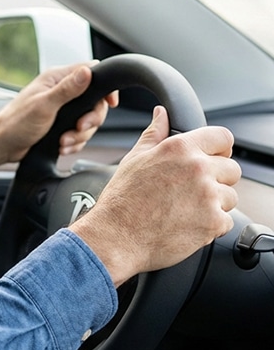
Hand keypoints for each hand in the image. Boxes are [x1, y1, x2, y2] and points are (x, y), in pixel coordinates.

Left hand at [0, 62, 118, 171]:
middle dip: (90, 120)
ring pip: (88, 120)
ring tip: (64, 142)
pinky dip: (74, 142)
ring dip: (80, 135)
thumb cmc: (16, 122)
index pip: (91, 72)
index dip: (105, 87)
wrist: (3, 145)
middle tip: (79, 128)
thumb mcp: (44, 105)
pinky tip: (62, 147)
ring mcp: (62, 108)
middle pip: (95, 101)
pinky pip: (79, 133)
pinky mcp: (61, 125)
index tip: (110, 103)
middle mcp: (61, 91)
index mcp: (56, 79)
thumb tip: (87, 71)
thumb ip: (67, 89)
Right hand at [70, 106, 240, 285]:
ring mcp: (208, 196)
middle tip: (191, 190)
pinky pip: (226, 221)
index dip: (219, 148)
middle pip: (232, 168)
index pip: (223, 137)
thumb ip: (155, 133)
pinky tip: (187, 224)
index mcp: (179, 148)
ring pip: (230, 196)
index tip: (212, 158)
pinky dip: (211, 225)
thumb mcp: (135, 158)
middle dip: (217, 179)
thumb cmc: (122, 199)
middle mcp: (198, 169)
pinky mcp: (214, 222)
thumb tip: (162, 114)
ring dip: (215, 203)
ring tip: (185, 209)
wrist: (117, 235)